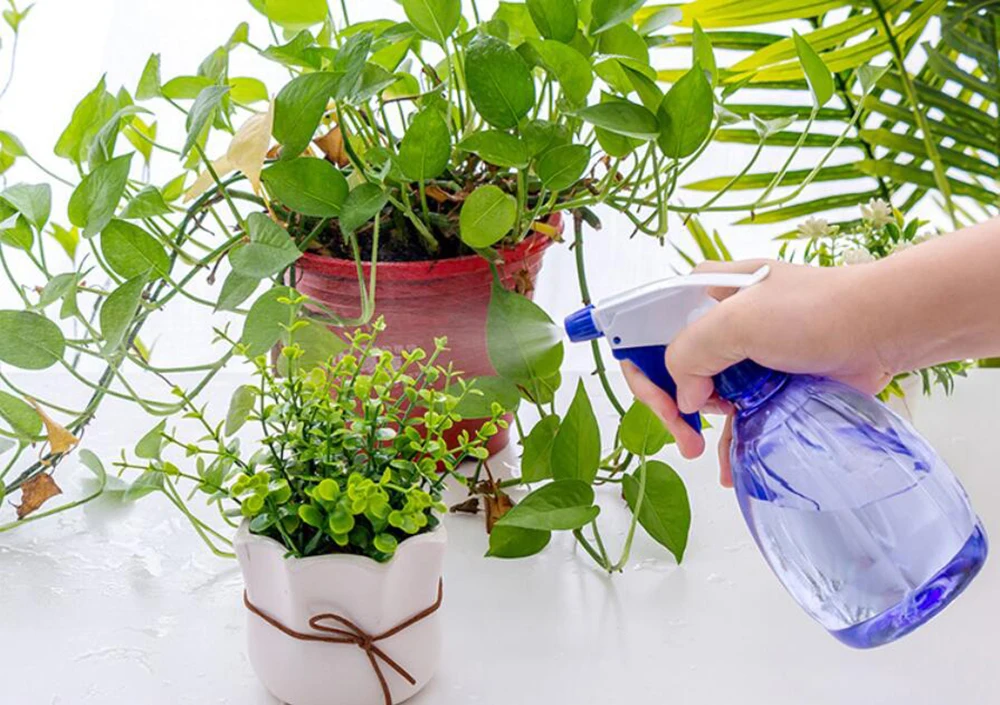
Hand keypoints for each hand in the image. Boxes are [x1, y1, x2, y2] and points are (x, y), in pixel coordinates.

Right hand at [622, 259, 894, 485]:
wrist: (884, 328)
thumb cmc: (814, 312)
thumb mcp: (737, 320)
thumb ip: (691, 352)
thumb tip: (683, 396)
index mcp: (706, 293)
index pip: (650, 327)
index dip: (644, 363)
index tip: (660, 398)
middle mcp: (722, 321)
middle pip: (673, 366)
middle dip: (670, 403)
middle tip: (681, 432)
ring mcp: (748, 354)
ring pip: (704, 395)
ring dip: (697, 426)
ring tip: (701, 451)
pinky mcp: (773, 382)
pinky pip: (739, 415)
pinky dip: (730, 440)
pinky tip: (725, 465)